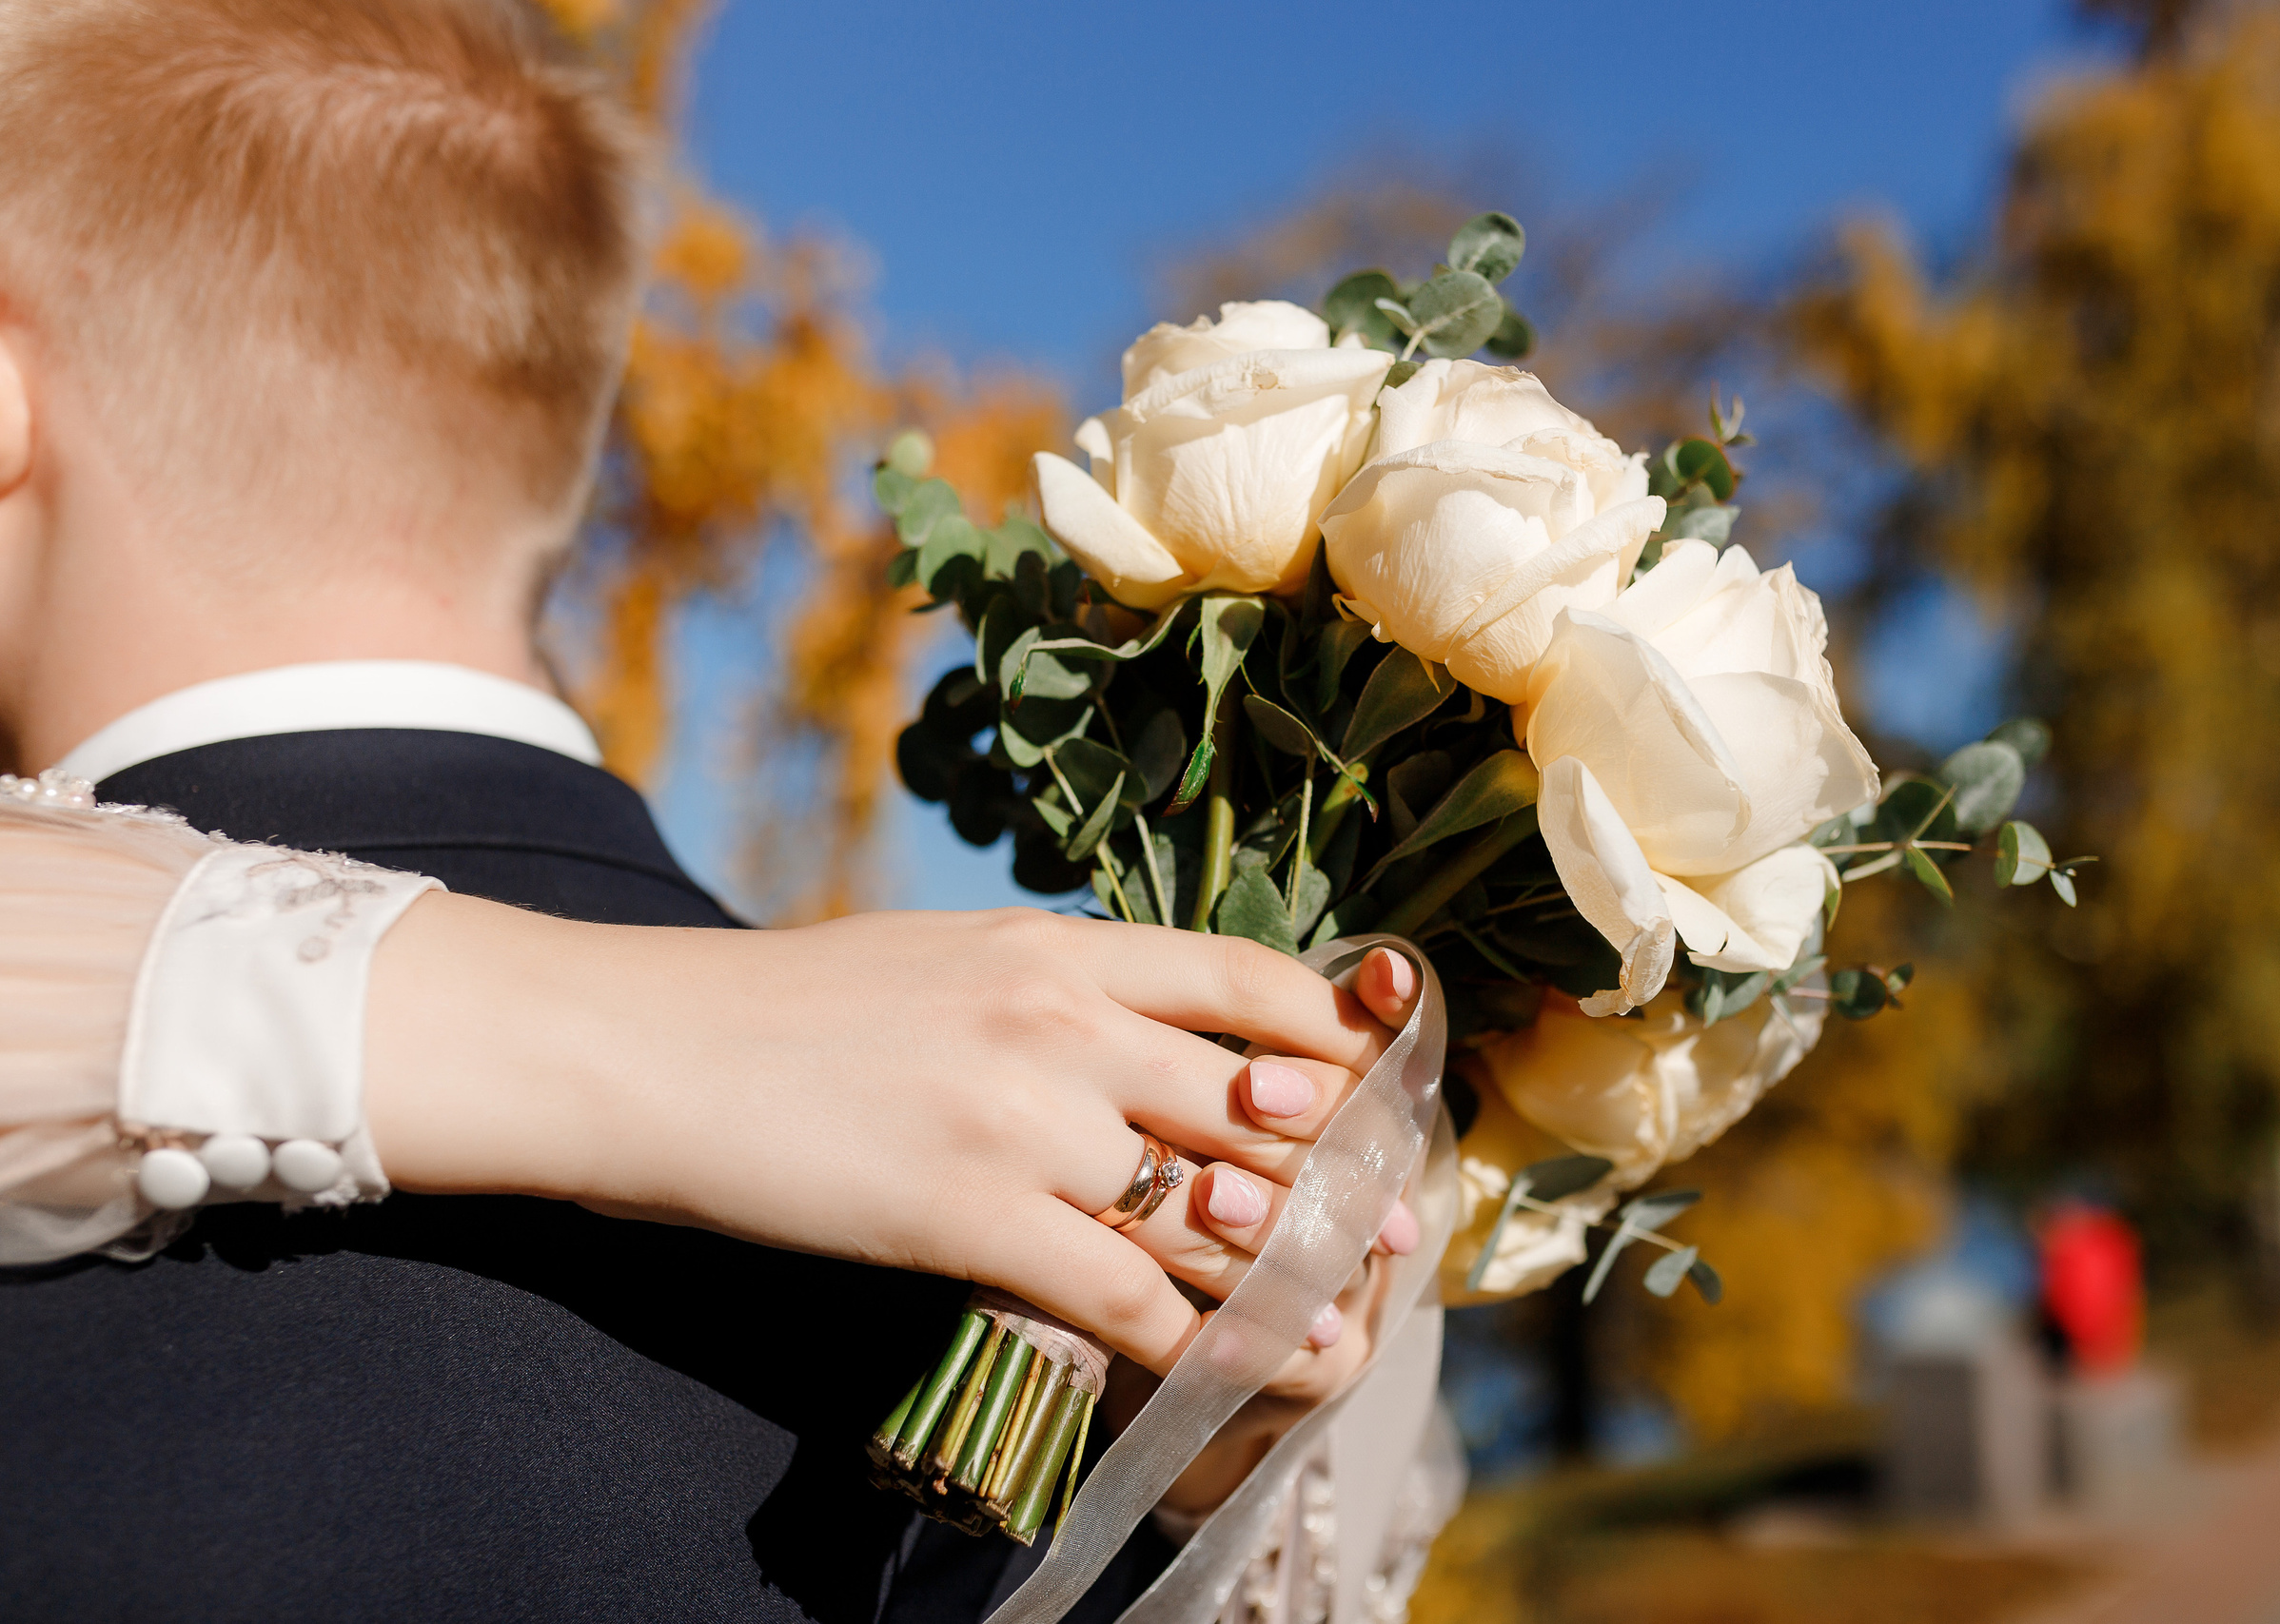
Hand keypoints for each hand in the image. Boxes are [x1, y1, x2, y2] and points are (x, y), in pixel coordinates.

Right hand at [364, 899, 1412, 1373]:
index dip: (1339, 1039)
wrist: (647, 1050)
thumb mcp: (945, 957)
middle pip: (1259, 1100)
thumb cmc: (789, 1008)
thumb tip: (1153, 1040)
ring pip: (1209, 1208)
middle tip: (1389, 1225)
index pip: (1255, 977)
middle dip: (1340, 1173)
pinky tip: (1227, 1371)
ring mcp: (1020, 1117)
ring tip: (1346, 1319)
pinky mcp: (967, 1215)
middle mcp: (1063, 1019)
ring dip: (1289, 1275)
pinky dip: (1193, 1342)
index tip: (1374, 1092)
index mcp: (1060, 945)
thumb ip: (1059, 990)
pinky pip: (1124, 1293)